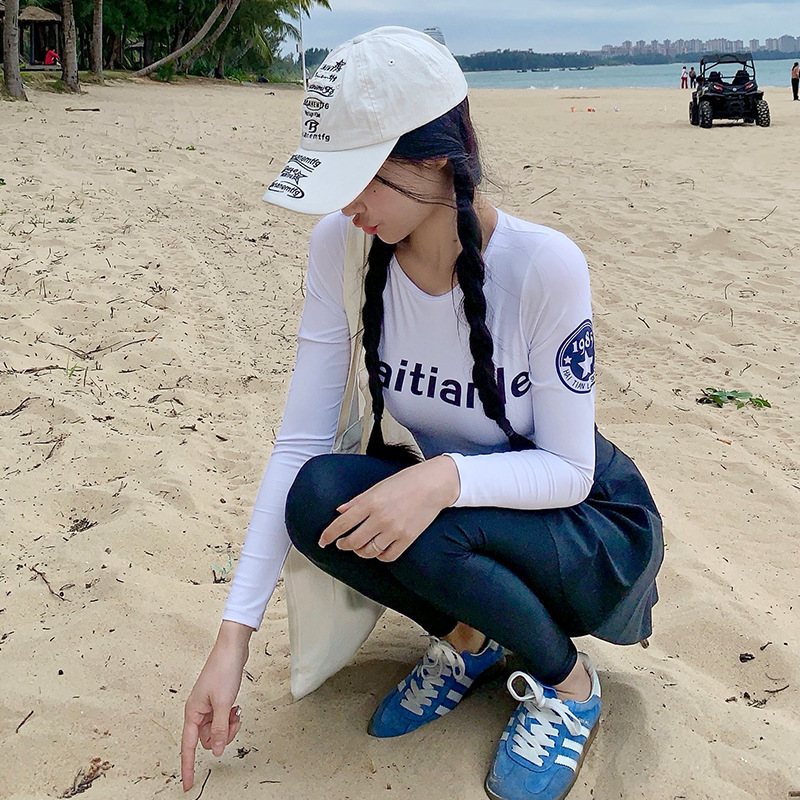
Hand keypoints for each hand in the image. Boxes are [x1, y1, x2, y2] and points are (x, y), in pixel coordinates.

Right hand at [180, 621, 252, 790]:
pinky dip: (231, 718)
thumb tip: (217, 751)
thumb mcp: (223, 703)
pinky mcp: (218, 701)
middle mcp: (197, 711)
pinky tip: (235, 707)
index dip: (188, 766)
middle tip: (232, 720)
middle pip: (207, 740)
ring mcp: (208, 707)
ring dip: (228, 726)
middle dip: (222, 735)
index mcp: (192, 713)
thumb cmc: (223, 670)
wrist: (232, 649)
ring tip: (235, 711)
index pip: (188, 746)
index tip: (187, 785)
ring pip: (217, 731)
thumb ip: (220, 729)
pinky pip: (223, 720)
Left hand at [318, 455, 459, 561]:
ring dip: (360, 551)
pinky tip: (377, 550)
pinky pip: (387, 556)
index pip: (342, 524)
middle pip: (353, 541)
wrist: (434, 484)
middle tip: (341, 544)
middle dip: (343, 545)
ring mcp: (394, 530)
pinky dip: (379, 556)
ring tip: (359, 547)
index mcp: (370, 502)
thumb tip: (340, 511)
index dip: (328, 535)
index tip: (323, 541)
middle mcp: (380, 518)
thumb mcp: (377, 487)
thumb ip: (357, 501)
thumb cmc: (406, 481)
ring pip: (368, 551)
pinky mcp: (407, 539)